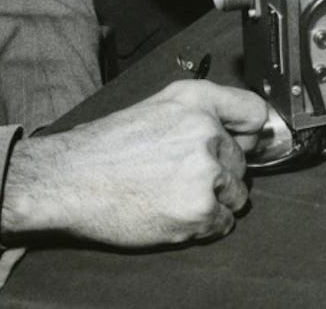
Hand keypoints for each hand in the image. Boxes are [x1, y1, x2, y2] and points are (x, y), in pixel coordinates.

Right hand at [0, 80, 267, 246]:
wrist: (70, 179)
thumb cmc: (105, 147)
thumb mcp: (155, 108)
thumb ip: (201, 113)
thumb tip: (243, 133)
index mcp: (195, 100)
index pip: (254, 111)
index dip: (252, 131)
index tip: (250, 142)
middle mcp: (206, 131)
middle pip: (242, 162)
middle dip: (220, 173)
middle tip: (180, 176)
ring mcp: (206, 172)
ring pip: (236, 194)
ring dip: (213, 200)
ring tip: (172, 194)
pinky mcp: (201, 210)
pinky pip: (223, 223)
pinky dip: (203, 225)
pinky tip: (172, 211)